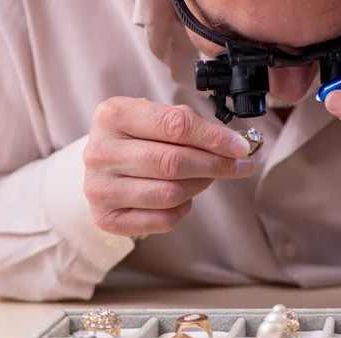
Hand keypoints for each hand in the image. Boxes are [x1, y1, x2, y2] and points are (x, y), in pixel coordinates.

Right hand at [83, 97, 252, 235]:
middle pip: (173, 162)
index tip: (241, 147)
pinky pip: (163, 219)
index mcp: (113, 116)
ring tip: (205, 178)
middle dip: (215, 165)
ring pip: (171, 193)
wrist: (100, 169)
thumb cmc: (134, 140)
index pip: (174, 126)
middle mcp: (100, 151)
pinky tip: (181, 197)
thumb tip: (233, 145)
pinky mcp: (107, 218)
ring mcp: (100, 188)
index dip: (214, 138)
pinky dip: (183, 209)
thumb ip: (188, 124)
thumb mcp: (152, 118)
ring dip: (199, 186)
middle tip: (239, 167)